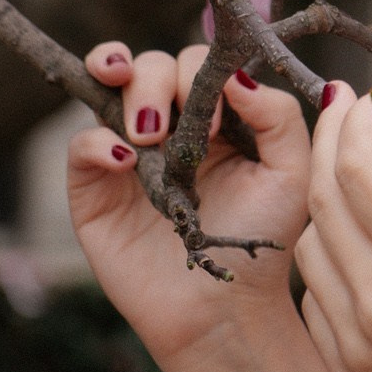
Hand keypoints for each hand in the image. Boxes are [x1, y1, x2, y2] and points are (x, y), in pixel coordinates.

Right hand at [67, 46, 310, 371]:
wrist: (222, 308)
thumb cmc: (261, 241)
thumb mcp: (291, 173)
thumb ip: (278, 116)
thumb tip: (236, 73)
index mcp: (218, 115)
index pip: (199, 63)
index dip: (203, 72)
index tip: (221, 115)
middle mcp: (170, 125)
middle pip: (152, 66)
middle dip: (157, 79)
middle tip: (169, 123)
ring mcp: (129, 152)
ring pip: (110, 89)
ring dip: (125, 91)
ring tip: (146, 131)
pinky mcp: (94, 188)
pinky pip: (80, 145)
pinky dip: (97, 142)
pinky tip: (125, 160)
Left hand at [296, 88, 371, 371]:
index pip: (359, 169)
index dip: (355, 123)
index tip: (366, 97)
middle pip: (322, 202)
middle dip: (331, 146)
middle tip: (346, 114)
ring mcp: (355, 351)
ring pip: (309, 250)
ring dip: (329, 205)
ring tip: (368, 187)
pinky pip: (315, 300)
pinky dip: (331, 263)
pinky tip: (370, 252)